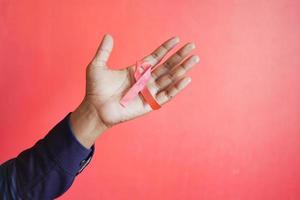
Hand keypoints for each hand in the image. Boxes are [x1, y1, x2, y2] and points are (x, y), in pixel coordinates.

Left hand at [70, 34, 198, 147]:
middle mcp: (145, 80)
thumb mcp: (97, 66)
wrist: (94, 109)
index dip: (166, 48)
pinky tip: (187, 79)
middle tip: (192, 46)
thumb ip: (104, 51)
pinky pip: (166, 95)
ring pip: (169, 78)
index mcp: (136, 70)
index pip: (156, 56)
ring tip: (195, 59)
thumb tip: (108, 35)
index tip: (177, 39)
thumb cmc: (96, 90)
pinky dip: (176, 88)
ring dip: (182, 69)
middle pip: (167, 66)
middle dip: (179, 56)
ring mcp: (148, 92)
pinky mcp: (149, 104)